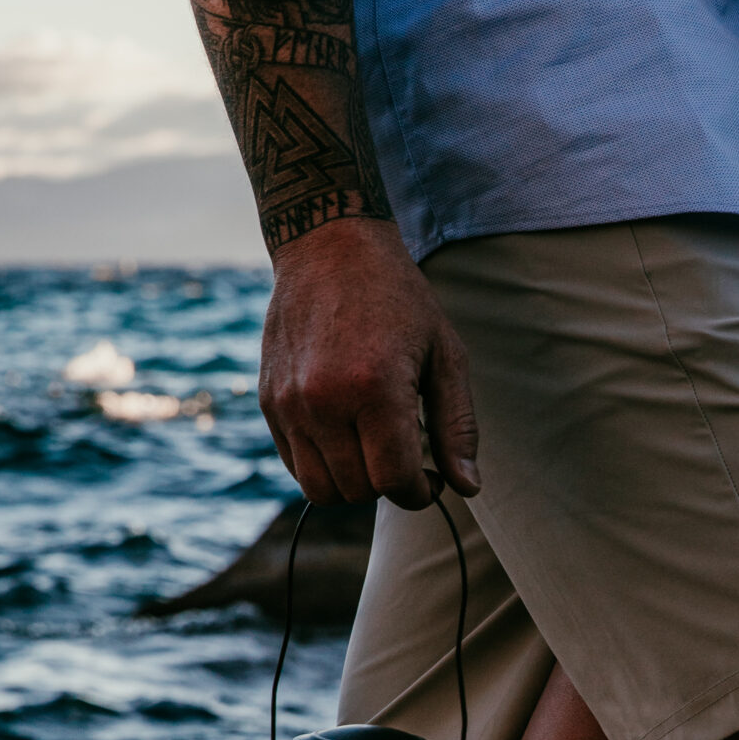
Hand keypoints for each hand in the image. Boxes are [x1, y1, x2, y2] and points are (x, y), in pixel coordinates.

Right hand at [259, 217, 479, 508]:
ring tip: (375, 450)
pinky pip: (296, 465)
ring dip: (355, 484)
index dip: (420, 492)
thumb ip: (458, 426)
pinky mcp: (270, 402)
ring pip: (321, 489)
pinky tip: (347, 438)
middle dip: (389, 486)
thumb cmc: (399, 299)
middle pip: (359, 490)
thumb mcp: (446, 355)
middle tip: (406, 458)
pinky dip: (324, 467)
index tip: (431, 478)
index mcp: (375, 387)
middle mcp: (324, 400)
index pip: (394, 481)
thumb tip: (468, 488)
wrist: (329, 248)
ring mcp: (290, 403)